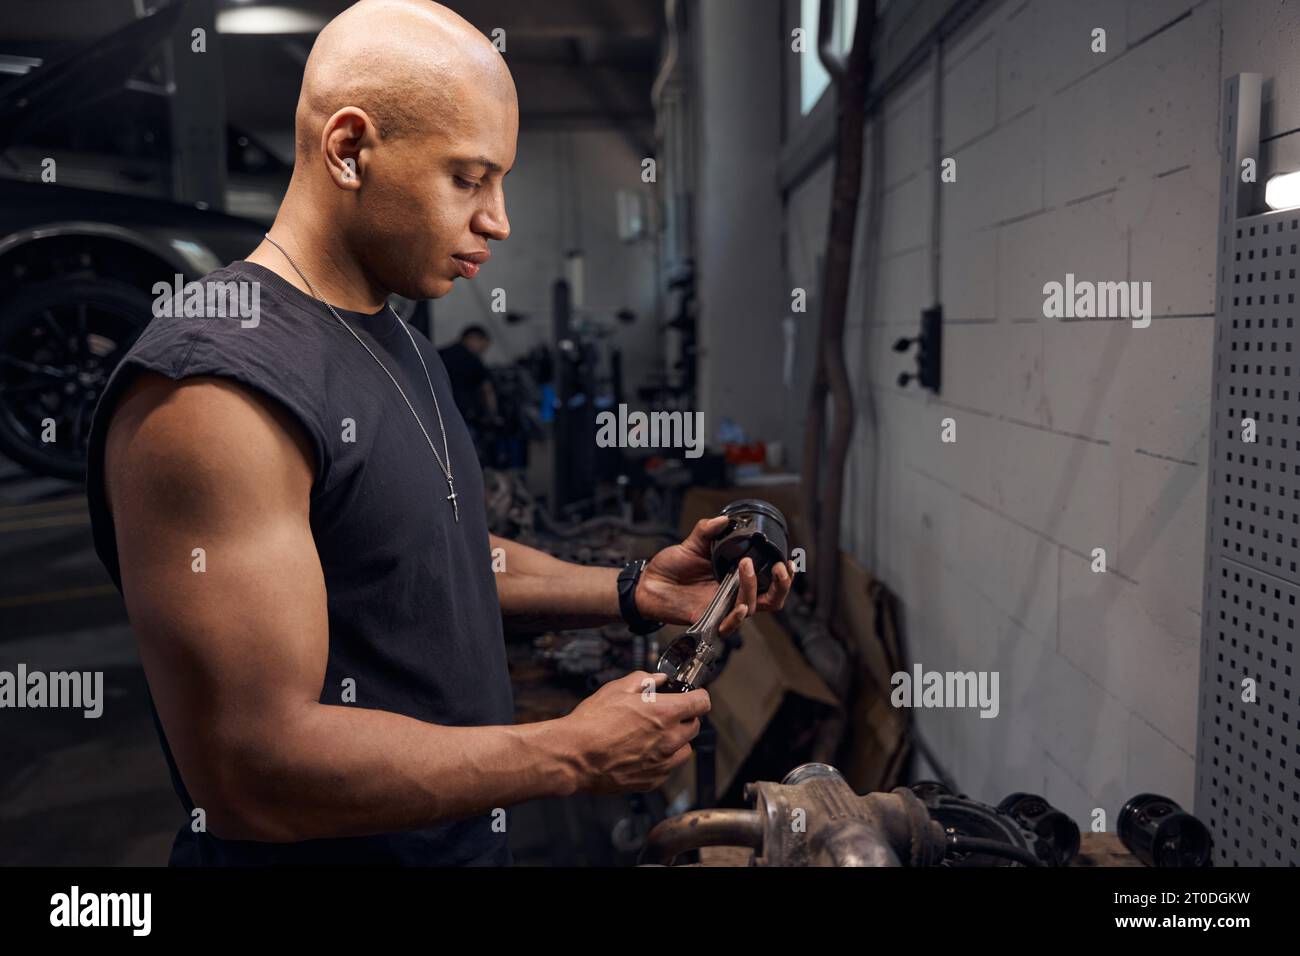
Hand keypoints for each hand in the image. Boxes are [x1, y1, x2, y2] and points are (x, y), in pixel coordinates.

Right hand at [564, 671, 710, 793]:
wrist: (574, 757)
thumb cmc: (592, 724)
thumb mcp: (617, 689)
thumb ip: (643, 680)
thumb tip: (657, 679)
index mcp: (664, 713)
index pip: (701, 702)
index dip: (698, 695)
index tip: (692, 695)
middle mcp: (668, 739)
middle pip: (695, 726)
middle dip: (685, 717)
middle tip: (667, 713)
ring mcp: (662, 763)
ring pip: (685, 750)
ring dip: (677, 741)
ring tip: (655, 735)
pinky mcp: (652, 781)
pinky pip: (668, 769)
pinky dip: (662, 760)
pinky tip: (644, 752)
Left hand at [636, 515, 793, 639]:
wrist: (647, 583)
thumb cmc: (670, 567)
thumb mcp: (691, 544)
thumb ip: (708, 530)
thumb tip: (724, 518)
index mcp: (735, 578)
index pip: (769, 582)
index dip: (783, 576)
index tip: (788, 561)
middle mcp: (733, 595)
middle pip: (771, 600)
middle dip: (782, 585)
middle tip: (781, 568)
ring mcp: (722, 608)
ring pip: (752, 607)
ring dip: (753, 587)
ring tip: (746, 566)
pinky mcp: (708, 619)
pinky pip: (729, 625)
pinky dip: (738, 617)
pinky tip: (741, 605)